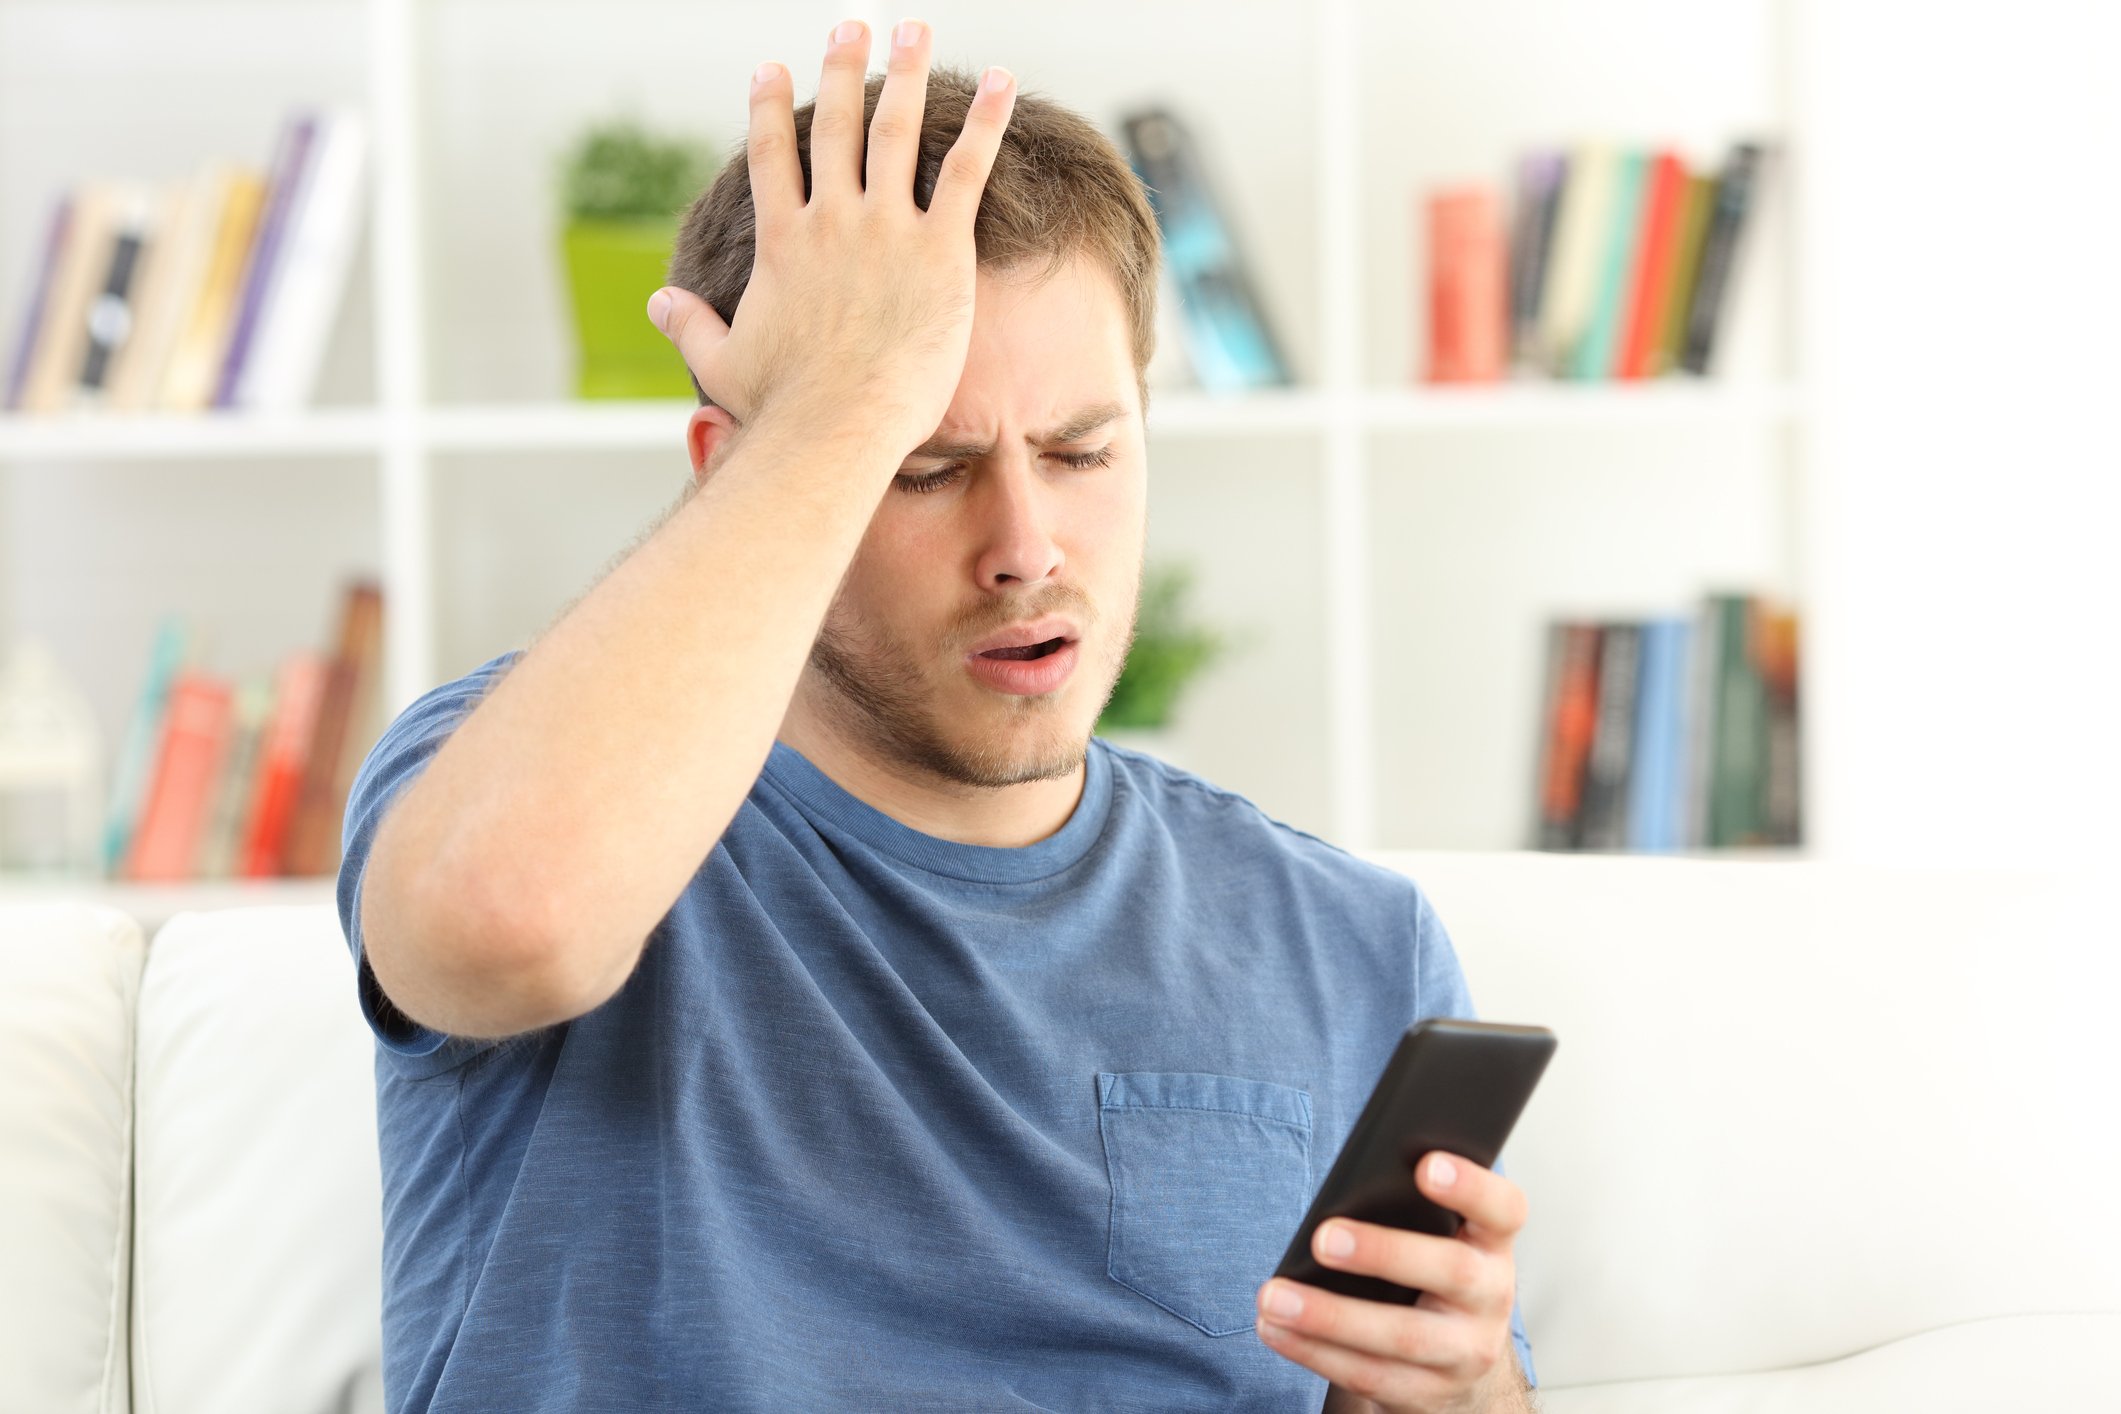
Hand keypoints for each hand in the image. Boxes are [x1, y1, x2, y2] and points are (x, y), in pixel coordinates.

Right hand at [648, 19, 1016, 455]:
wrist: (837, 426)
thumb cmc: (782, 408)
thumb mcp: (721, 363)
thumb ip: (689, 325)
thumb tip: (657, 302)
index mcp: (781, 241)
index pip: (770, 155)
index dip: (768, 106)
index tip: (769, 68)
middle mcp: (830, 220)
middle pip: (835, 126)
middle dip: (842, 69)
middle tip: (850, 26)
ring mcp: (885, 228)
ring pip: (897, 130)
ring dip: (907, 73)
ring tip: (915, 29)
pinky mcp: (939, 248)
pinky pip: (966, 170)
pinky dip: (986, 123)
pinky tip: (1003, 81)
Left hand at [1257, 1152, 1529, 1413]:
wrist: (1457, 1358)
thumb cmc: (1429, 1271)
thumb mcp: (1437, 1236)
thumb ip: (1408, 1208)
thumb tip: (1347, 1185)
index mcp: (1492, 1243)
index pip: (1502, 1209)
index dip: (1470, 1186)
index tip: (1425, 1165)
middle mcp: (1490, 1297)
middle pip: (1451, 1272)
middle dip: (1383, 1253)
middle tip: (1323, 1238)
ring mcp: (1465, 1352)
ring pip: (1402, 1337)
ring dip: (1329, 1317)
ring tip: (1274, 1295)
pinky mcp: (1428, 1394)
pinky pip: (1368, 1374)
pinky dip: (1314, 1351)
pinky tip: (1274, 1327)